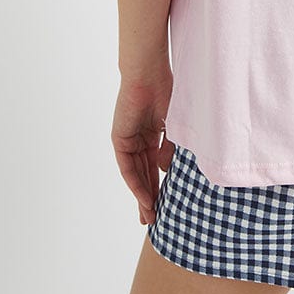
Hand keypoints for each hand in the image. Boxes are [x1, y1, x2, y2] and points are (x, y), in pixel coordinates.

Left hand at [111, 60, 174, 224]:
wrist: (148, 75)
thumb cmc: (164, 91)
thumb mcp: (174, 125)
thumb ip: (169, 148)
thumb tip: (166, 170)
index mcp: (151, 134)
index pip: (154, 165)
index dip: (159, 184)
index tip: (165, 204)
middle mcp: (138, 139)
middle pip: (143, 174)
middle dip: (149, 196)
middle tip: (154, 219)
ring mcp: (128, 140)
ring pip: (135, 174)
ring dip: (142, 195)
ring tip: (150, 215)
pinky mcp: (120, 140)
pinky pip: (128, 167)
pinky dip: (136, 183)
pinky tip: (145, 198)